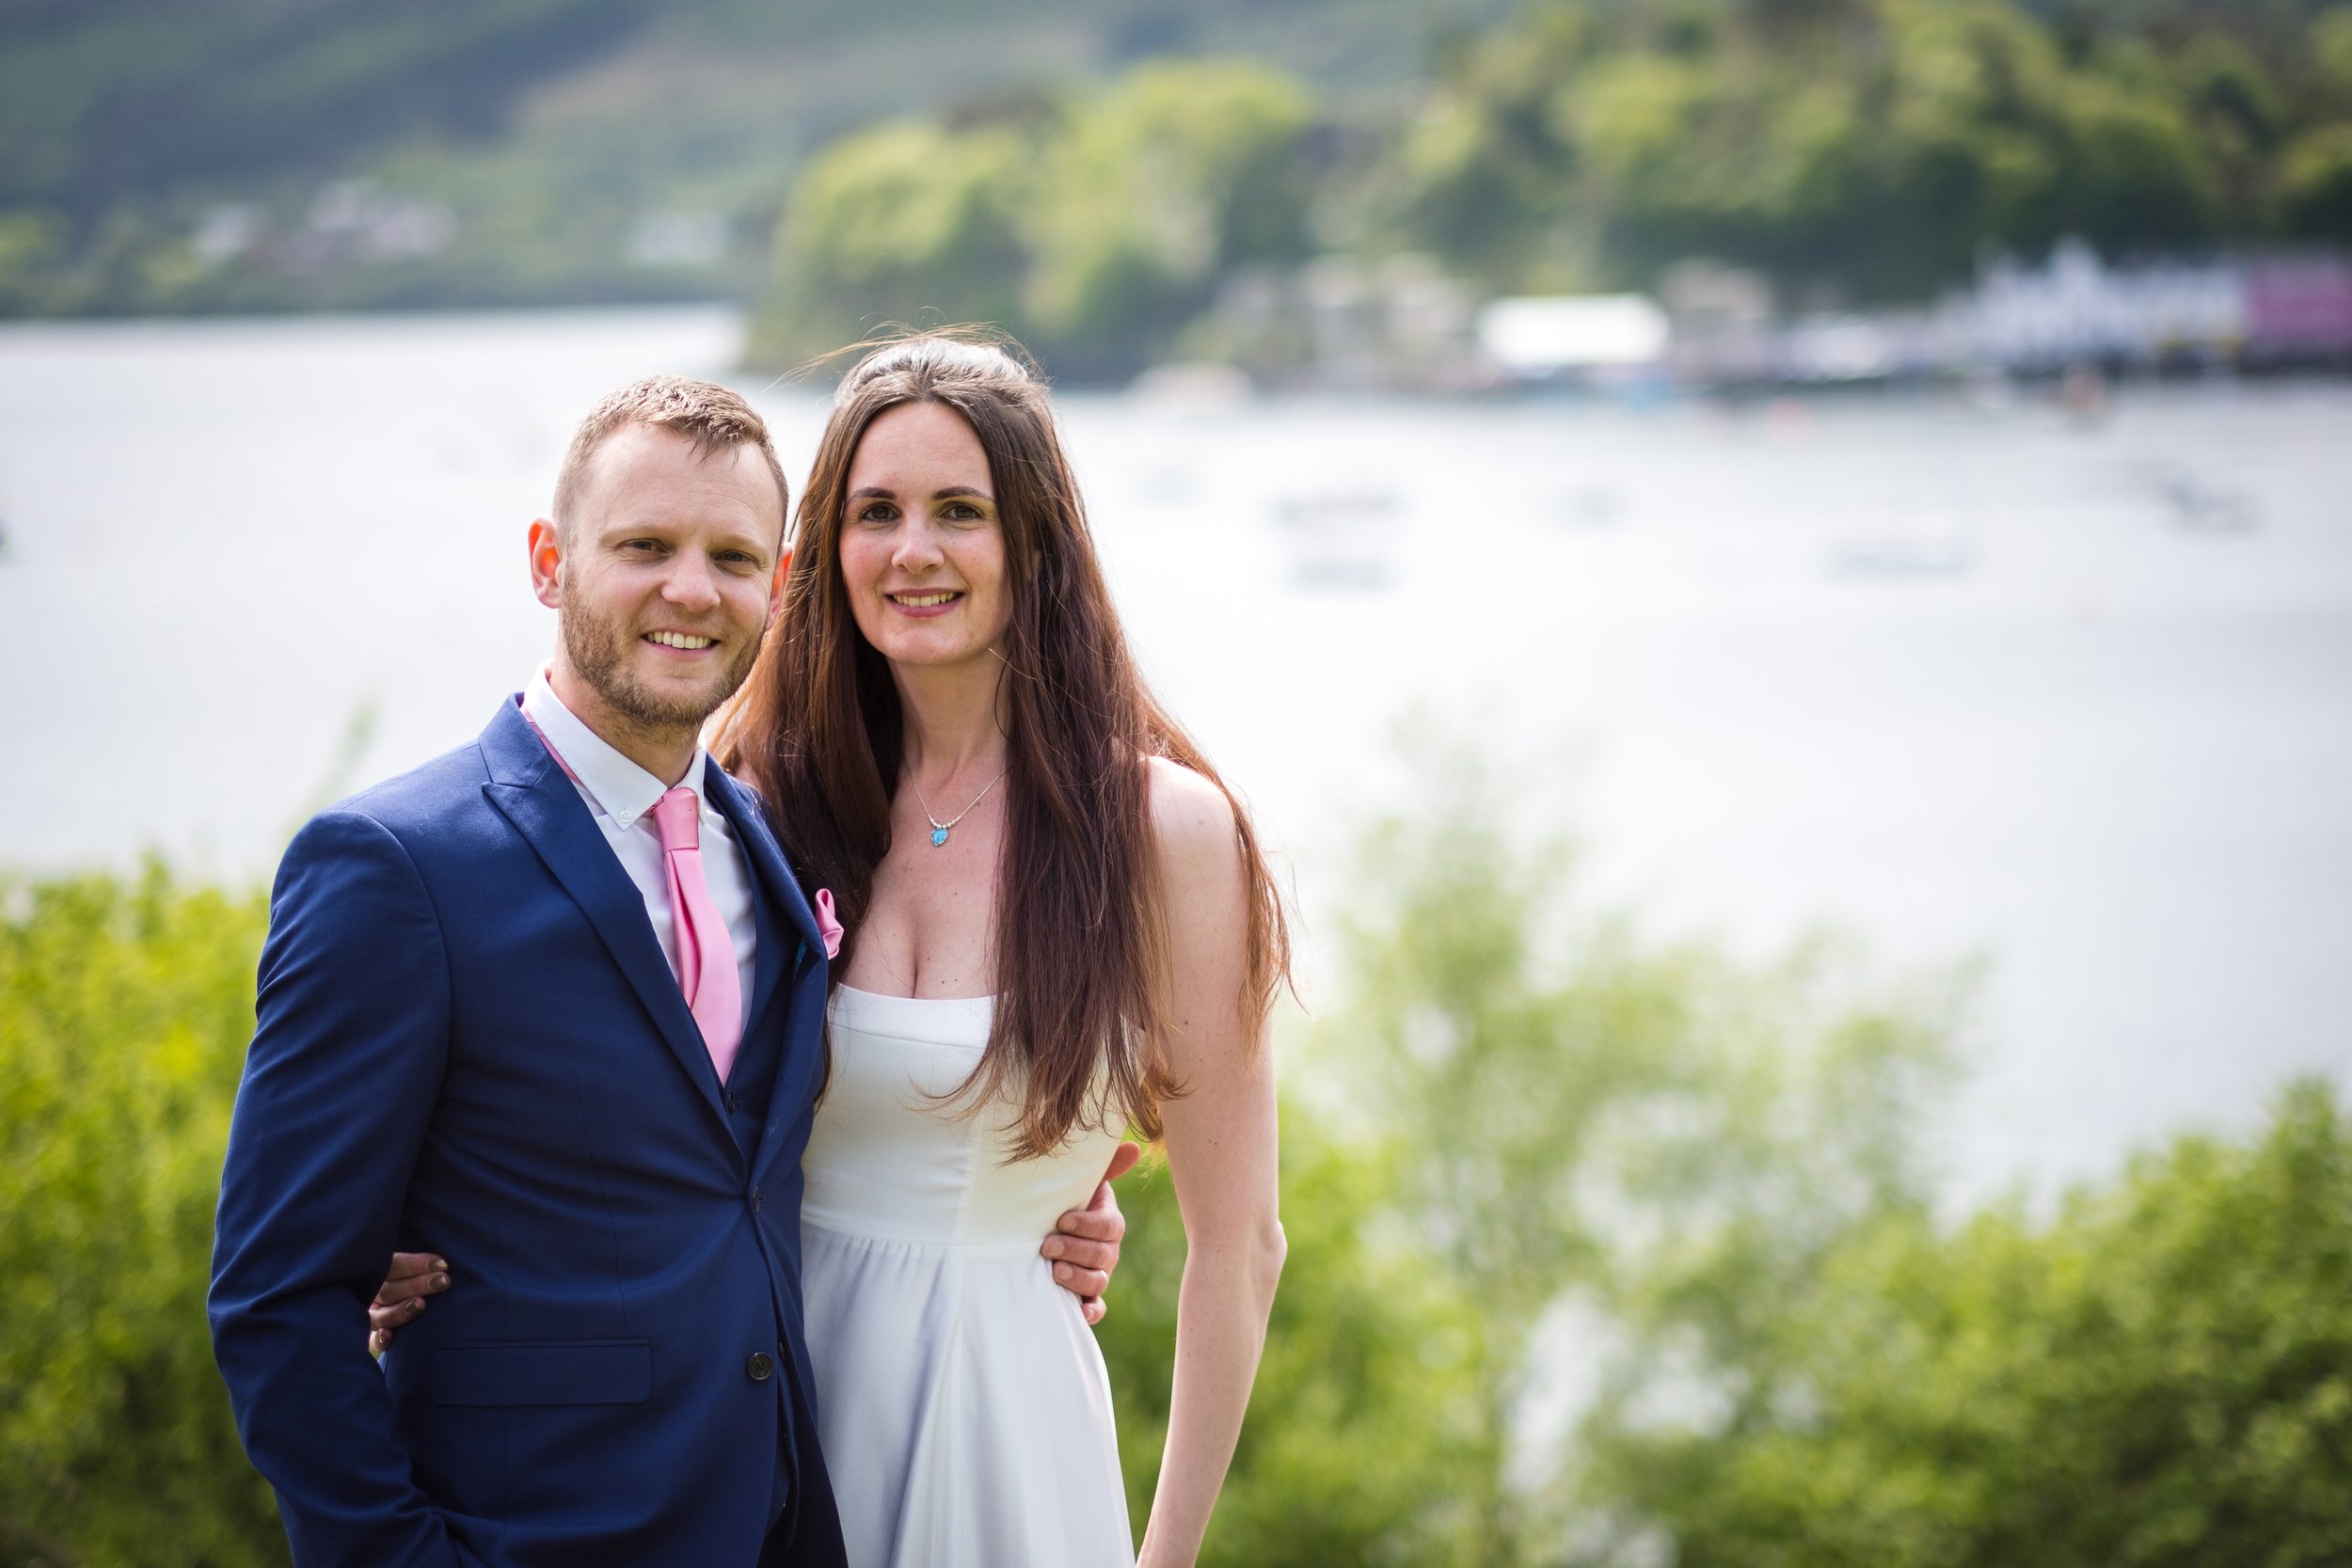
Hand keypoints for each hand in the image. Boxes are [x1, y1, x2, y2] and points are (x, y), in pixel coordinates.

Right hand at [366, 1252, 449, 1356]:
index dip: (414, 1264)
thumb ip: (427, 1262)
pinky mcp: (374, 1338)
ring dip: (399, 1311)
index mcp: (379, 1270)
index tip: (442, 1264)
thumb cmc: (425, 1277)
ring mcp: (371, 1317)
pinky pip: (372, 1341)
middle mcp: (371, 1293)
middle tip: (443, 1281)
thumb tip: (445, 1253)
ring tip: (421, 1305)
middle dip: (416, 1285)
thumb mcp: (420, 1263)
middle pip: (387, 1291)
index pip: (392, 1266)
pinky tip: (388, 1334)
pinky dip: (378, 1339)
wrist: (418, 1310)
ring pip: (378, 1316)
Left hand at [1043, 1141, 1138, 1325]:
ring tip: (1054, 1273)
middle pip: (1103, 1255)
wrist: (1038, 1231)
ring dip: (1079, 1279)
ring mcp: (1098, 1274)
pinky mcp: (1085, 1298)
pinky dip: (1089, 1312)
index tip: (1062, 1221)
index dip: (1087, 1225)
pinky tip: (1078, 1312)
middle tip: (1048, 1247)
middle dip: (1075, 1251)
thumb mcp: (1077, 1184)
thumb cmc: (1060, 1203)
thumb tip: (1134, 1147)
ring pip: (1098, 1281)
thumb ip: (1103, 1166)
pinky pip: (1095, 1309)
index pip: (1108, 1225)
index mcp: (1106, 1221)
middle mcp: (1107, 1249)